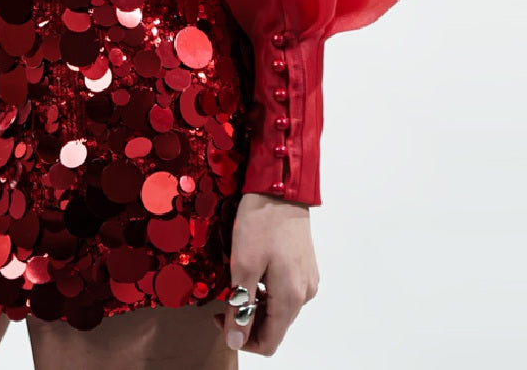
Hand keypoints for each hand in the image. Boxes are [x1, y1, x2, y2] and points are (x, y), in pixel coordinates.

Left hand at [213, 192, 318, 355]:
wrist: (281, 187)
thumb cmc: (262, 222)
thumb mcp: (243, 264)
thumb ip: (240, 307)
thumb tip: (235, 341)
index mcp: (291, 298)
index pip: (269, 343)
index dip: (242, 339)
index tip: (221, 318)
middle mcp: (304, 294)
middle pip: (275, 327)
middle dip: (248, 320)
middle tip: (225, 298)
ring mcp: (307, 280)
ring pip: (279, 310)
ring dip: (256, 304)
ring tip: (237, 281)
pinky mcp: (305, 267)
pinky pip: (285, 292)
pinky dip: (267, 291)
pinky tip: (254, 271)